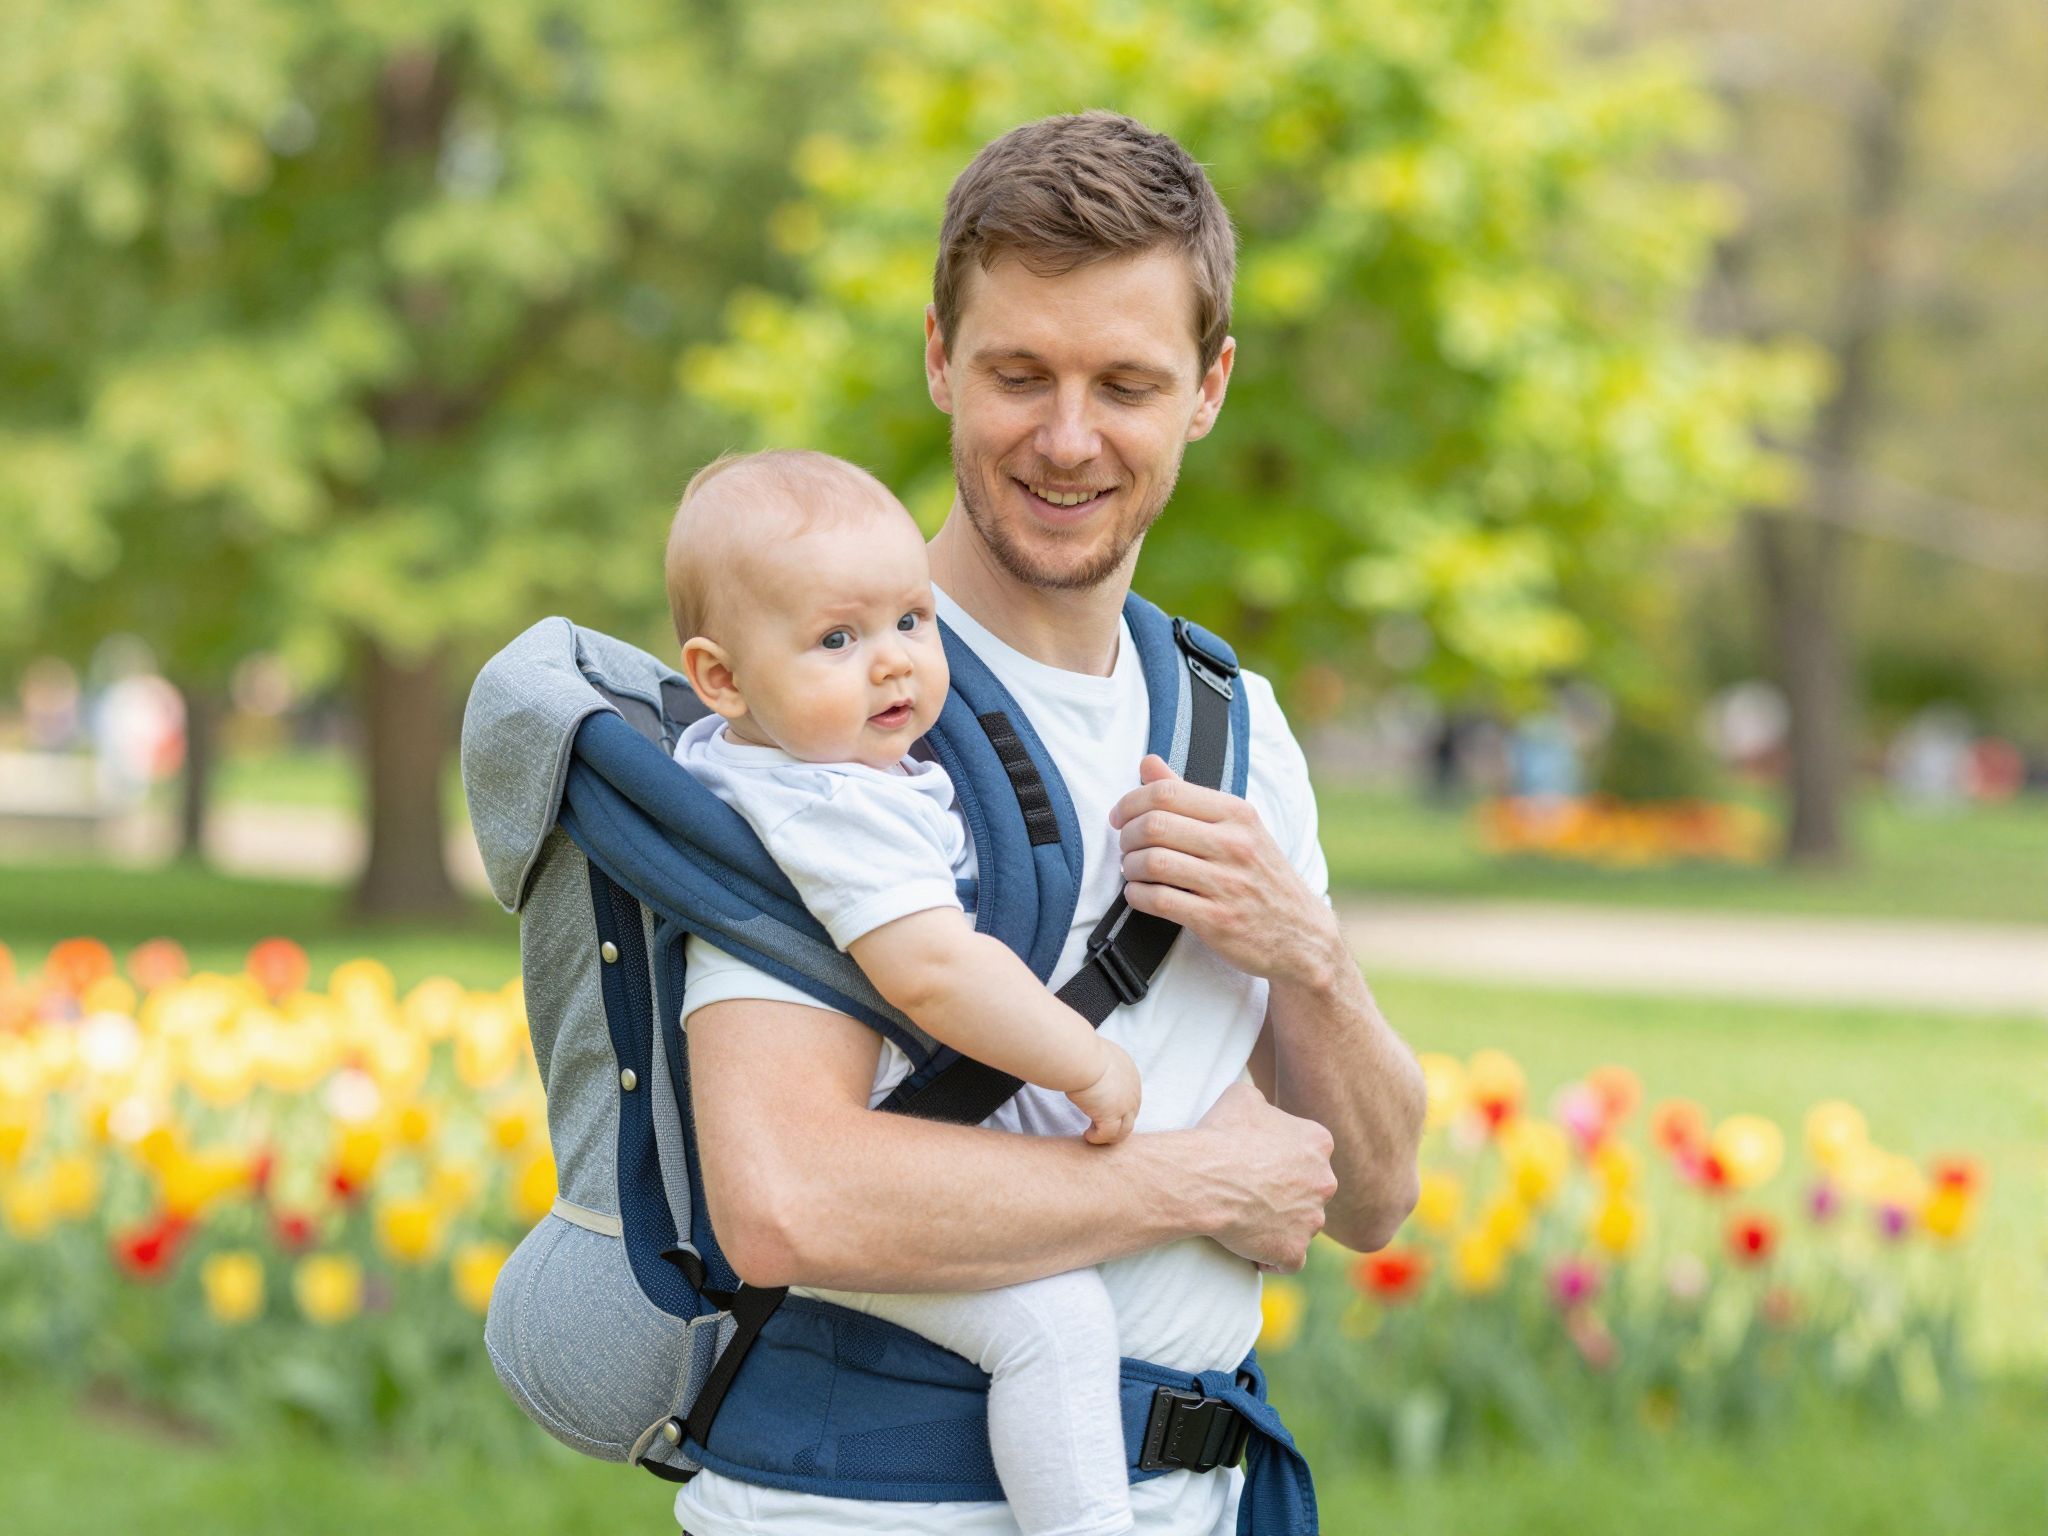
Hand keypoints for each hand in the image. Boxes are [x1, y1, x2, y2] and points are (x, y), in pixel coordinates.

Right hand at [1068, 1038, 1141, 1145]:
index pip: (1130, 1096)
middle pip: (1130, 1114)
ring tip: (1093, 1134)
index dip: (1118, 1106)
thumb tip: (1084, 1064)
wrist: (1082, 1058)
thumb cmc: (1082, 1052)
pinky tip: (1087, 1134)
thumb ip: (1098, 1064)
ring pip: (1123, 1130)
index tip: (1102, 1109)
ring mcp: (1124, 1106)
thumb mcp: (1098, 1054)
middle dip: (1116, 1122)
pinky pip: (1108, 1135)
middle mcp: (1132, 1091)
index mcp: (1129, 1073)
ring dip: (1109, 1135)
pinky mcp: (1111, 1117)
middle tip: (1099, 1126)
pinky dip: (1097, 1138)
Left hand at [1109, 755, 1339, 988]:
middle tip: (1126, 848)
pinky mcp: (1217, 920)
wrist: (1301, 935)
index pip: (1166, 792)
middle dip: (1126, 837)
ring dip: (1130, 868)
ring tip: (1133, 872)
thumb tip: (1148, 763)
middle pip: (1154, 825)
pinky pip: (1159, 900)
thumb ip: (1188, 796)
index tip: (1120, 817)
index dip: (1130, 802)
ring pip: (1153, 862)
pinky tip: (1140, 894)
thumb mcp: (1237, 828)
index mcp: (1237, 814)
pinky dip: (1137, 896)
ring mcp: (1228, 884)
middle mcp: (1235, 844)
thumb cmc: (1260, 876)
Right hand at [1189, 1082, 1335, 1272]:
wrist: (1204, 1179)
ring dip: (1281, 1224)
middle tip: (1251, 1191)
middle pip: (1309, 1189)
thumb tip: (1261, 1107)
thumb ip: (1262, 1102)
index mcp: (1317, 1142)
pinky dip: (1273, 1257)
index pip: (1307, 1152)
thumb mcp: (1241, 1096)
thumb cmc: (1220, 1135)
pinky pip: (1289, 1259)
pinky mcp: (1294, 1251)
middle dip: (1287, 1192)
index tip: (1257, 1161)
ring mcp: (1312, 1220)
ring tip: (1247, 1219)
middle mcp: (1324, 1182)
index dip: (1281, 1158)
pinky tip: (1252, 1248)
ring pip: (1302, 1223)